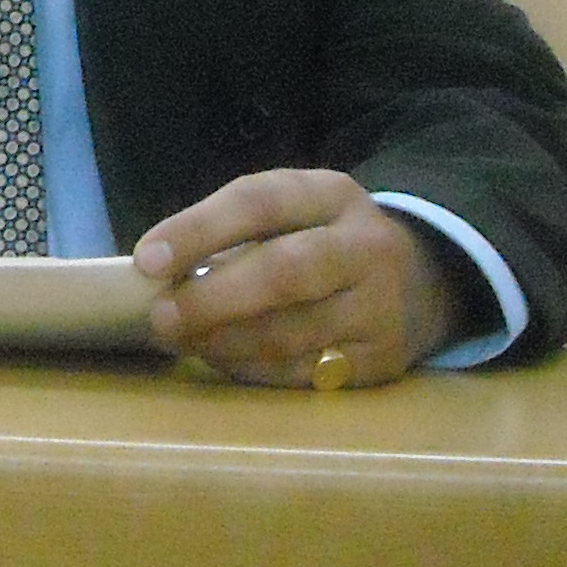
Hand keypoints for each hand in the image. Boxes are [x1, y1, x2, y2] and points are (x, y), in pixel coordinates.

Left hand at [133, 168, 454, 387]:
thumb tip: (155, 269)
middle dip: (212, 298)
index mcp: (333, 195)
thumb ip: (236, 230)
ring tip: (182, 340)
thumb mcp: (296, 213)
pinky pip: (303, 372)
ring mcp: (381, 307)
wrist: (420, 283)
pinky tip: (223, 360)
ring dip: (224, 341)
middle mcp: (366, 247)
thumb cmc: (324, 243)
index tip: (146, 259)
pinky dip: (253, 370)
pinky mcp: (381, 359)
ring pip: (291, 332)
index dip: (198, 229)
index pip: (259, 202)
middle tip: (160, 315)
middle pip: (283, 272)